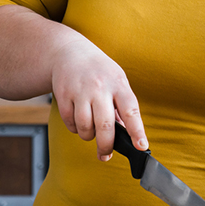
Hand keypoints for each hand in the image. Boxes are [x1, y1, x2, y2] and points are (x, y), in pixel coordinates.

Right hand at [49, 36, 146, 160]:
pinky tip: (78, 120)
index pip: (131, 110)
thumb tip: (126, 134)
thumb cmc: (99, 71)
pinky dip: (74, 128)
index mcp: (118, 84)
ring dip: (88, 136)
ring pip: (85, 127)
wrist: (70, 52)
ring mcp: (80, 91)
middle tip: (106, 154)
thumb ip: (122, 106)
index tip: (141, 146)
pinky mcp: (63, 95)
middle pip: (105, 125)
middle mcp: (100, 87)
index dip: (137, 131)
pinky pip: (70, 123)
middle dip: (106, 146)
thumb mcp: (117, 81)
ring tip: (90, 130)